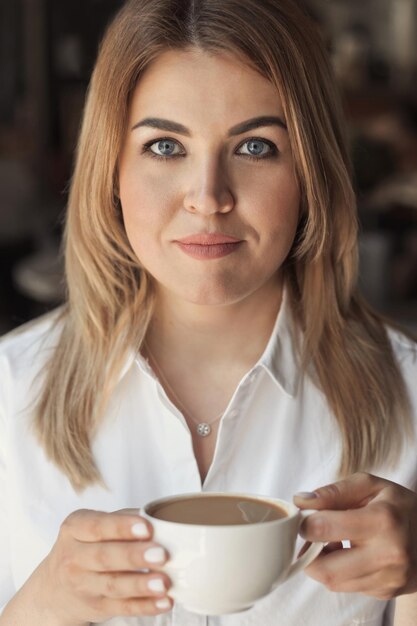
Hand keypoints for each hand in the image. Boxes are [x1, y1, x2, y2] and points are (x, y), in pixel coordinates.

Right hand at [36, 508, 172, 623]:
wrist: (53, 588)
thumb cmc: (85, 546)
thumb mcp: (91, 525)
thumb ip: (122, 518)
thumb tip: (157, 517)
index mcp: (75, 528)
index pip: (98, 526)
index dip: (122, 527)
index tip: (146, 528)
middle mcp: (74, 557)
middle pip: (105, 557)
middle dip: (134, 556)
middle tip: (161, 555)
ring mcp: (83, 585)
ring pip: (113, 585)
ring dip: (141, 585)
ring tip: (163, 582)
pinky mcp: (95, 607)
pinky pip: (122, 607)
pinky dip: (144, 606)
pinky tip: (163, 601)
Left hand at [293, 472, 416, 599]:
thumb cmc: (397, 504)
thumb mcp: (369, 485)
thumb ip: (333, 492)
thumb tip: (301, 502)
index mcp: (382, 520)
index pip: (324, 528)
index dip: (305, 524)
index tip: (304, 517)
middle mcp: (388, 555)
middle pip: (325, 569)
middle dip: (308, 553)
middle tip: (312, 535)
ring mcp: (389, 579)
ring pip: (334, 582)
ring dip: (323, 563)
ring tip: (334, 541)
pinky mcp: (387, 592)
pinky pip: (348, 587)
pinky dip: (340, 571)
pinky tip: (350, 553)